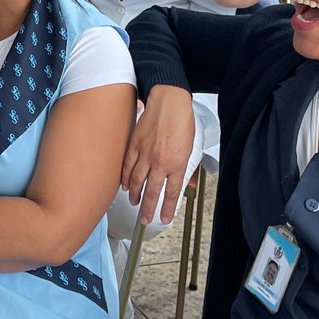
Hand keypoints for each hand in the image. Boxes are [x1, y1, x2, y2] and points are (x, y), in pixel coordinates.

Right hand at [119, 86, 195, 226]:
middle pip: (152, 191)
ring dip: (135, 194)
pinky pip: (128, 166)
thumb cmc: (182, 120)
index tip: (164, 219)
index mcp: (177, 163)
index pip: (171, 193)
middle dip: (148, 208)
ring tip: (134, 202)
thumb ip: (189, 168)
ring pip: (137, 180)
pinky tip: (125, 184)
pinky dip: (126, 177)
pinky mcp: (134, 144)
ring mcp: (145, 153)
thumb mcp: (192, 146)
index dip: (166, 209)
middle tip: (145, 219)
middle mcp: (160, 161)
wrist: (168, 100)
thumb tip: (190, 183)